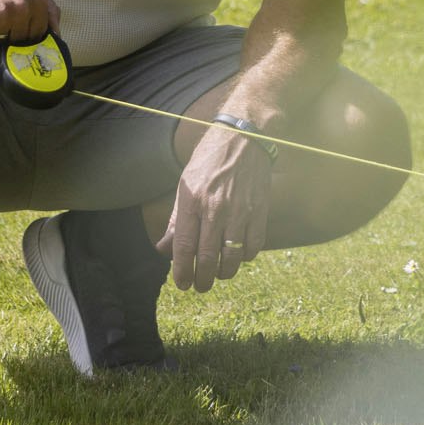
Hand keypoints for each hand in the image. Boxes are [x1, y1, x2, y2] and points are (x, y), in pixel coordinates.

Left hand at [161, 115, 272, 290]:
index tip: (182, 284)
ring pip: (232, 258)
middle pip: (207, 258)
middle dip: (202, 280)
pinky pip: (254, 246)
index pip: (184, 247)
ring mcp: (240, 211)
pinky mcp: (260, 210)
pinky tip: (239, 255)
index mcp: (193, 201)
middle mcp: (216, 208)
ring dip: (224, 273)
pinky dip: (246, 257)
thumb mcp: (185, 185)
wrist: (244, 137)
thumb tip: (164, 249)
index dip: (182, 272)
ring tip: (218, 274)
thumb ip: (176, 220)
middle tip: (199, 287)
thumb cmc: (210, 161)